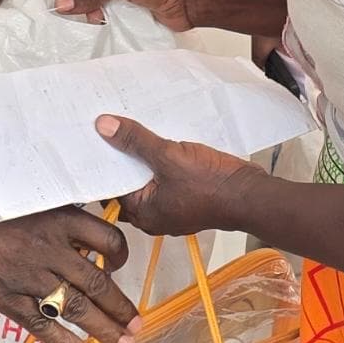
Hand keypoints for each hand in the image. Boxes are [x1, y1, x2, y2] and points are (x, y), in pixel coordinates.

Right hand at [0, 154, 136, 342]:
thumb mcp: (31, 200)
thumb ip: (57, 218)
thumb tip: (81, 235)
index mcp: (61, 221)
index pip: (108, 239)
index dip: (121, 256)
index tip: (122, 266)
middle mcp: (54, 251)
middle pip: (99, 284)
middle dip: (121, 309)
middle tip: (137, 327)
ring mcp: (33, 278)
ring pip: (78, 308)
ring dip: (104, 330)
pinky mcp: (10, 300)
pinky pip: (43, 324)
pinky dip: (63, 342)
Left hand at [100, 115, 257, 239]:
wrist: (250, 194)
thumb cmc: (210, 184)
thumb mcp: (168, 156)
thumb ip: (135, 141)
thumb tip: (102, 126)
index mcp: (143, 213)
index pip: (112, 188)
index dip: (103, 163)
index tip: (93, 140)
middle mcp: (154, 215)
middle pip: (129, 183)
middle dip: (122, 159)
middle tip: (108, 130)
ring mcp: (173, 207)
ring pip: (149, 179)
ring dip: (143, 158)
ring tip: (131, 130)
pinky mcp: (188, 196)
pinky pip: (167, 177)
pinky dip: (161, 161)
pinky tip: (159, 139)